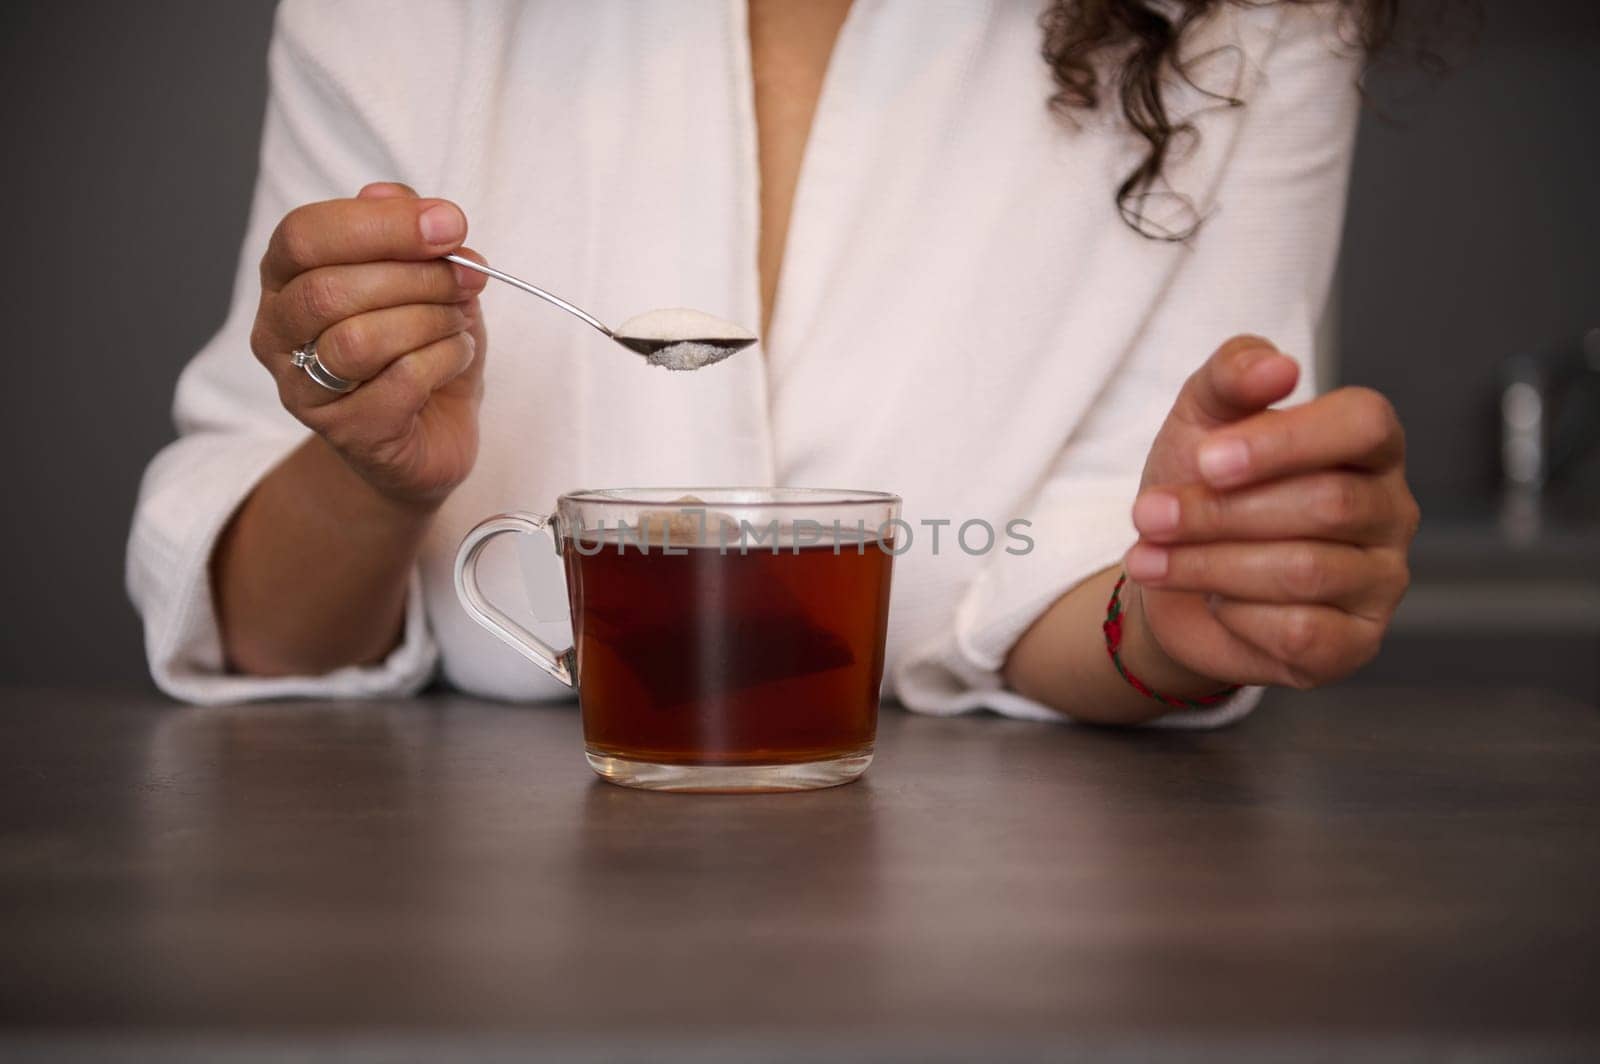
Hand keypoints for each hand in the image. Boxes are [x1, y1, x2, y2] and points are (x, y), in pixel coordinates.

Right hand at [250, 182, 489, 509]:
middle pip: (328, 290)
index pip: (304, 236)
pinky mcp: (346, 433)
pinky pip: (399, 383)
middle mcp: (278, 333)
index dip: (380, 224)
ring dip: (428, 321)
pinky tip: (455, 356)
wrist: (432, 436)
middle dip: (416, 277)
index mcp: (286, 279)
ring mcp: (303, 390)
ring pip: (358, 340)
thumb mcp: (424, 277)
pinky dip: (444, 360)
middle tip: (468, 278)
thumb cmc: (420, 348)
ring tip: (457, 321)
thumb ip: (408, 232)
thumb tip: (392, 194)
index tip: (449, 223)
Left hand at [1125, 336, 1419, 689]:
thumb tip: (1277, 368)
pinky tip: (1212, 602)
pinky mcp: (1356, 643)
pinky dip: (1239, 616)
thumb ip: (1232, 376)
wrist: (1172, 577)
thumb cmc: (1203, 488)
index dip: (1286, 440)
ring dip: (1210, 564)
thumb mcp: (1201, 419)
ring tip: (1149, 559)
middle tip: (1147, 516)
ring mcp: (1382, 580)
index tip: (1207, 460)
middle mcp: (1391, 510)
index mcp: (1367, 444)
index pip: (1365, 423)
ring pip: (1307, 571)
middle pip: (1327, 504)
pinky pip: (1304, 632)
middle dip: (1221, 512)